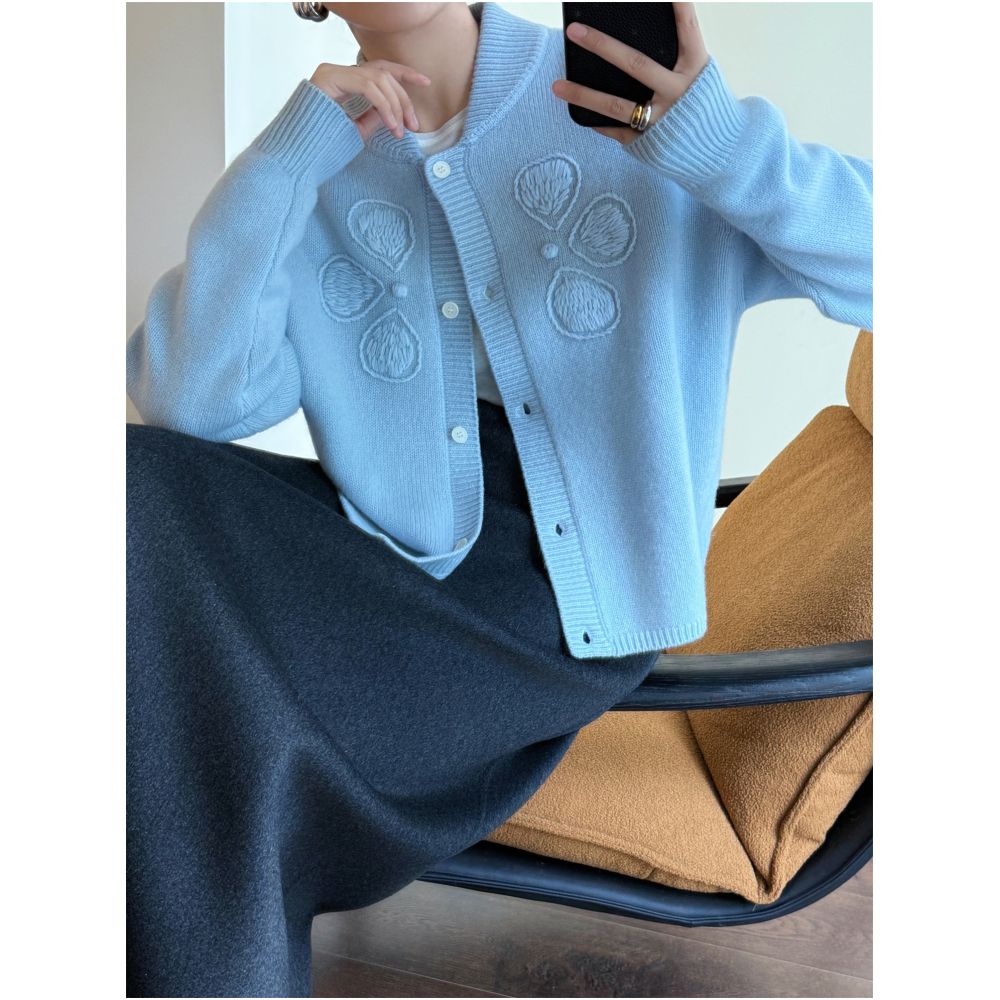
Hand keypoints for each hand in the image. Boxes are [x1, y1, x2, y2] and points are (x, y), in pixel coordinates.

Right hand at [309, 61, 431, 141]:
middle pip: (382, 73)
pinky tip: (391, 124)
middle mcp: (336, 72)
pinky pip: (367, 86)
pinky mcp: (328, 78)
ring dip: (395, 104)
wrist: (295, 156)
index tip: (426, 82)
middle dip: (403, 98)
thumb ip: (372, 116)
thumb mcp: (355, 131)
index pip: (379, 69)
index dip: (404, 73)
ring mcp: (331, 72)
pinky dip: (384, 105)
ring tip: (401, 130)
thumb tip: (391, 109)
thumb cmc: (321, 149)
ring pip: (377, 77)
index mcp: (342, 81)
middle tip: (414, 125)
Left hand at [551, 2, 709, 145]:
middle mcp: (678, 92)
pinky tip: (578, 112)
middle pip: (635, 64)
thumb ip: (676, 59)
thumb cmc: (704, 105)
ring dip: (583, 95)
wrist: (723, 150)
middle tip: (574, 32)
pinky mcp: (649, 142)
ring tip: (556, 86)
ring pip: (616, 105)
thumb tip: (633, 42)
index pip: (686, 30)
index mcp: (696, 68)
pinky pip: (616, 129)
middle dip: (602, 46)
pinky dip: (597, 121)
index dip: (678, 7)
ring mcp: (662, 119)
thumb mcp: (700, 76)